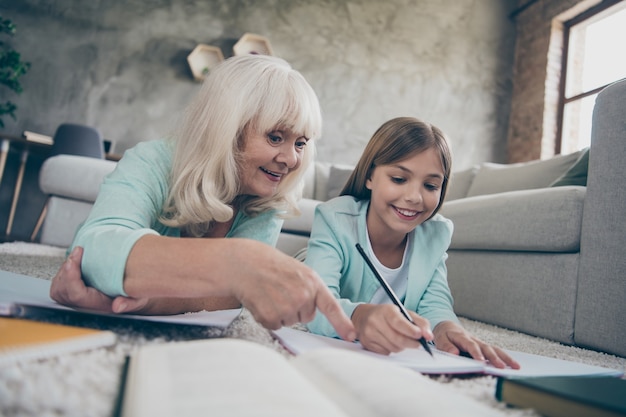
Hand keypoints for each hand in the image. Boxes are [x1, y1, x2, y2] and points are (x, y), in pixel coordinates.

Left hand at [50, 246, 148, 313]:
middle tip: (78, 252)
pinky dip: (63, 271)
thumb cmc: (133, 295)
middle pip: (62, 291)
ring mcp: (74, 302)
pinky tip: (75, 262)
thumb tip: (117, 306)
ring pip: (58, 288)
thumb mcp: (138, 299)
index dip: (71, 276)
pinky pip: (58, 285)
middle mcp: (83, 307)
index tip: (75, 258)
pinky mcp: (70, 296)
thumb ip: (130, 303)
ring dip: (65, 269)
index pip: (76, 295)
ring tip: (77, 255)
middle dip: (66, 270)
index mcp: (97, 307)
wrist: (129, 295)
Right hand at [229, 240, 355, 341]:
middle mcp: (303, 295)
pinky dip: (268, 317)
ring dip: (280, 312)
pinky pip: (275, 326)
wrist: (246, 264)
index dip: (343, 323)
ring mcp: (287, 307)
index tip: (352, 336)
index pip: (331, 306)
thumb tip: (316, 310)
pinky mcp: (271, 316)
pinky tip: (262, 301)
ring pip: (290, 322)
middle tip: (282, 291)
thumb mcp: (299, 271)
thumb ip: (311, 289)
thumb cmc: (272, 267)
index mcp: (313, 282)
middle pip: (307, 317)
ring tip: (271, 293)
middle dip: (296, 308)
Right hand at [351, 304, 432, 354]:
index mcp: (386, 310)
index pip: (398, 322)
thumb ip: (419, 322)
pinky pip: (386, 353)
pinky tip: (389, 342)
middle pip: (397, 338)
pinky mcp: (367, 344)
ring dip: (401, 346)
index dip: (410, 330)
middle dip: (411, 343)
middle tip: (418, 343)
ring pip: (393, 348)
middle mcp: (375, 321)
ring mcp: (369, 333)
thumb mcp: (404, 313)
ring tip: (399, 338)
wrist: (364, 317)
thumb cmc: (388, 315)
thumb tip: (429, 336)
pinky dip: (391, 349)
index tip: (420, 335)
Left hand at [433, 321, 520, 368]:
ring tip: (516, 366)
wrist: (448, 327)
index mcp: (462, 337)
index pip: (471, 345)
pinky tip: (513, 364)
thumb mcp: (440, 339)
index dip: (476, 353)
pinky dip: (504, 357)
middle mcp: (474, 339)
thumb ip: (446, 346)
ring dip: (505, 357)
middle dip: (495, 358)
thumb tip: (454, 353)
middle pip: (486, 348)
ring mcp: (480, 343)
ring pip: (494, 349)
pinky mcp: (483, 346)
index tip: (481, 361)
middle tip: (502, 367)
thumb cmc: (444, 334)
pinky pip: (495, 351)